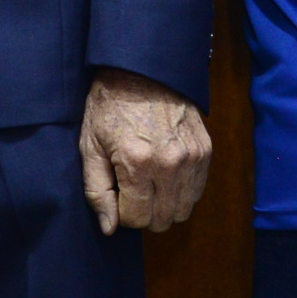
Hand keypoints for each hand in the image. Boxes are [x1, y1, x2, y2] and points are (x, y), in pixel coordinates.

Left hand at [79, 67, 211, 235]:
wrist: (141, 70)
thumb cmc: (109, 106)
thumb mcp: (90, 145)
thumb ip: (97, 190)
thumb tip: (109, 228)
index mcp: (137, 162)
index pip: (137, 218)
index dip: (122, 213)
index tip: (117, 195)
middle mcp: (170, 163)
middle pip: (163, 219)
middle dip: (144, 213)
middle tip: (131, 190)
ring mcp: (192, 157)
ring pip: (183, 210)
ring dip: (165, 205)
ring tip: (149, 183)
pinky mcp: (205, 150)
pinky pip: (197, 191)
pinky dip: (181, 191)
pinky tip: (165, 174)